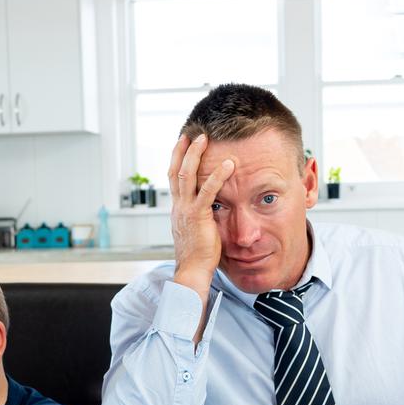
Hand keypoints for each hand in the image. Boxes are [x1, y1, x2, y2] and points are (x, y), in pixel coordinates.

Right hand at [168, 133, 234, 302]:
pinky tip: (229, 165)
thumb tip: (211, 211)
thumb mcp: (197, 231)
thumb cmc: (198, 256)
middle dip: (183, 150)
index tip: (183, 144)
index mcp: (178, 209)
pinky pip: (208, 191)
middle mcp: (178, 206)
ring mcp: (186, 210)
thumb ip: (201, 217)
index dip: (178, 159)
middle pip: (176, 170)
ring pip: (187, 174)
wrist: (192, 271)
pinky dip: (218, 175)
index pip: (174, 178)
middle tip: (192, 133)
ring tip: (205, 139)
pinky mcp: (198, 216)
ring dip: (195, 154)